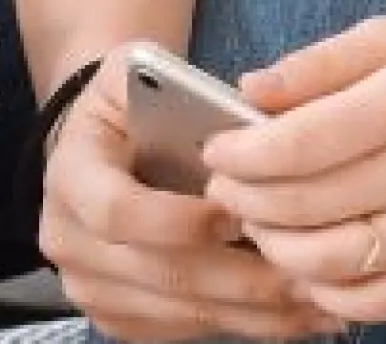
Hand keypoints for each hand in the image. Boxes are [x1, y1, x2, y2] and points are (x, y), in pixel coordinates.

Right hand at [34, 63, 330, 342]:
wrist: (103, 138)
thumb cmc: (134, 98)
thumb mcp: (142, 69)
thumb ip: (184, 88)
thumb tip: (255, 121)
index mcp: (70, 172)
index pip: (117, 212)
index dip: (180, 221)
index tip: (240, 215)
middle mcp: (66, 238)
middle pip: (160, 274)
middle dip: (241, 278)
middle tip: (309, 271)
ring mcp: (88, 284)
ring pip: (178, 312)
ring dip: (253, 312)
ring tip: (319, 299)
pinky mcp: (117, 314)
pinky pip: (182, 331)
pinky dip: (241, 325)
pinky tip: (295, 316)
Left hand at [198, 17, 385, 325]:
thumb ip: (323, 62)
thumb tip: (247, 91)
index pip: (299, 142)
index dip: (241, 155)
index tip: (216, 152)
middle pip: (304, 205)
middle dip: (244, 201)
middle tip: (224, 191)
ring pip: (329, 261)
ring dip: (275, 249)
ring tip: (261, 226)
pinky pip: (373, 302)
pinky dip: (325, 292)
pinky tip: (308, 267)